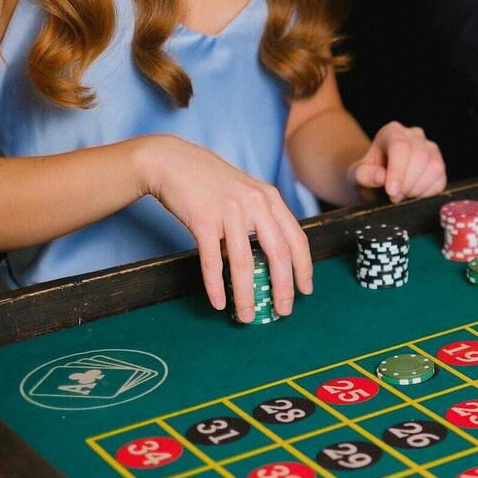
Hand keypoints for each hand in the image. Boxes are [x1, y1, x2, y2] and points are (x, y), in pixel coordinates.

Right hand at [133, 135, 312, 322]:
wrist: (171, 161)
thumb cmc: (211, 182)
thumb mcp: (246, 193)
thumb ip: (261, 220)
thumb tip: (272, 260)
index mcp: (270, 198)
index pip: (297, 239)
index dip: (304, 268)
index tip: (305, 290)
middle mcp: (254, 203)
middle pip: (277, 254)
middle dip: (283, 287)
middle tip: (283, 310)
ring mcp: (229, 211)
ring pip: (244, 263)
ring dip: (247, 295)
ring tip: (247, 316)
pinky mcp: (202, 220)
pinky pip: (211, 260)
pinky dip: (215, 285)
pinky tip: (218, 302)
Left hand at [350, 121, 446, 202]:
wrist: (377, 183)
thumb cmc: (368, 176)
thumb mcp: (357, 176)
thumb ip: (365, 175)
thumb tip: (381, 177)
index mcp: (392, 132)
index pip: (400, 147)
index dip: (398, 171)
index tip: (391, 191)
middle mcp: (414, 136)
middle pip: (419, 156)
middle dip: (407, 182)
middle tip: (394, 197)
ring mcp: (430, 149)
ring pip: (434, 167)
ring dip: (418, 188)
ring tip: (402, 196)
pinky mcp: (439, 167)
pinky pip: (440, 181)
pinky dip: (427, 193)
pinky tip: (412, 195)